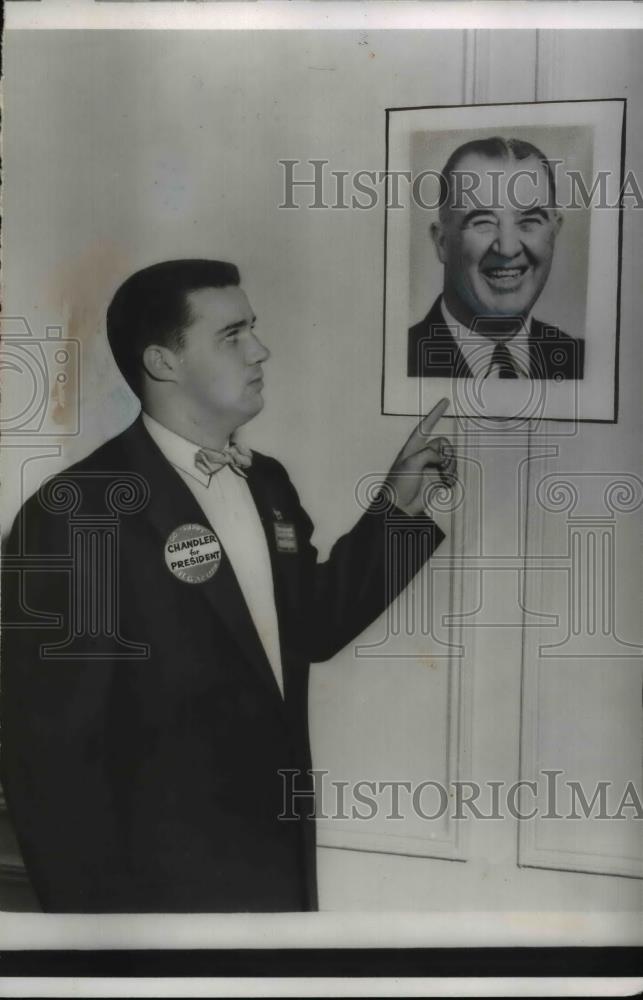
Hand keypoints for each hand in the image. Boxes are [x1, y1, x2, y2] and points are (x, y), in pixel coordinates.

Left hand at [384, 397, 455, 515]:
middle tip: (443, 466)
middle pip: (444, 444)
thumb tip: (441, 458)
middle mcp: (423, 455)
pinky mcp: (437, 480)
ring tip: (445, 478)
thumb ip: (428, 453)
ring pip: (450, 459)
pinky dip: (452, 478)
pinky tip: (446, 485)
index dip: (435, 413)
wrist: (400, 508)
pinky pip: (452, 473)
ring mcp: (431, 467)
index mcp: (413, 447)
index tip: (445, 401)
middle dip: (448, 454)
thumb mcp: (411, 463)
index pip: (425, 426)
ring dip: (451, 467)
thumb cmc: (399, 484)